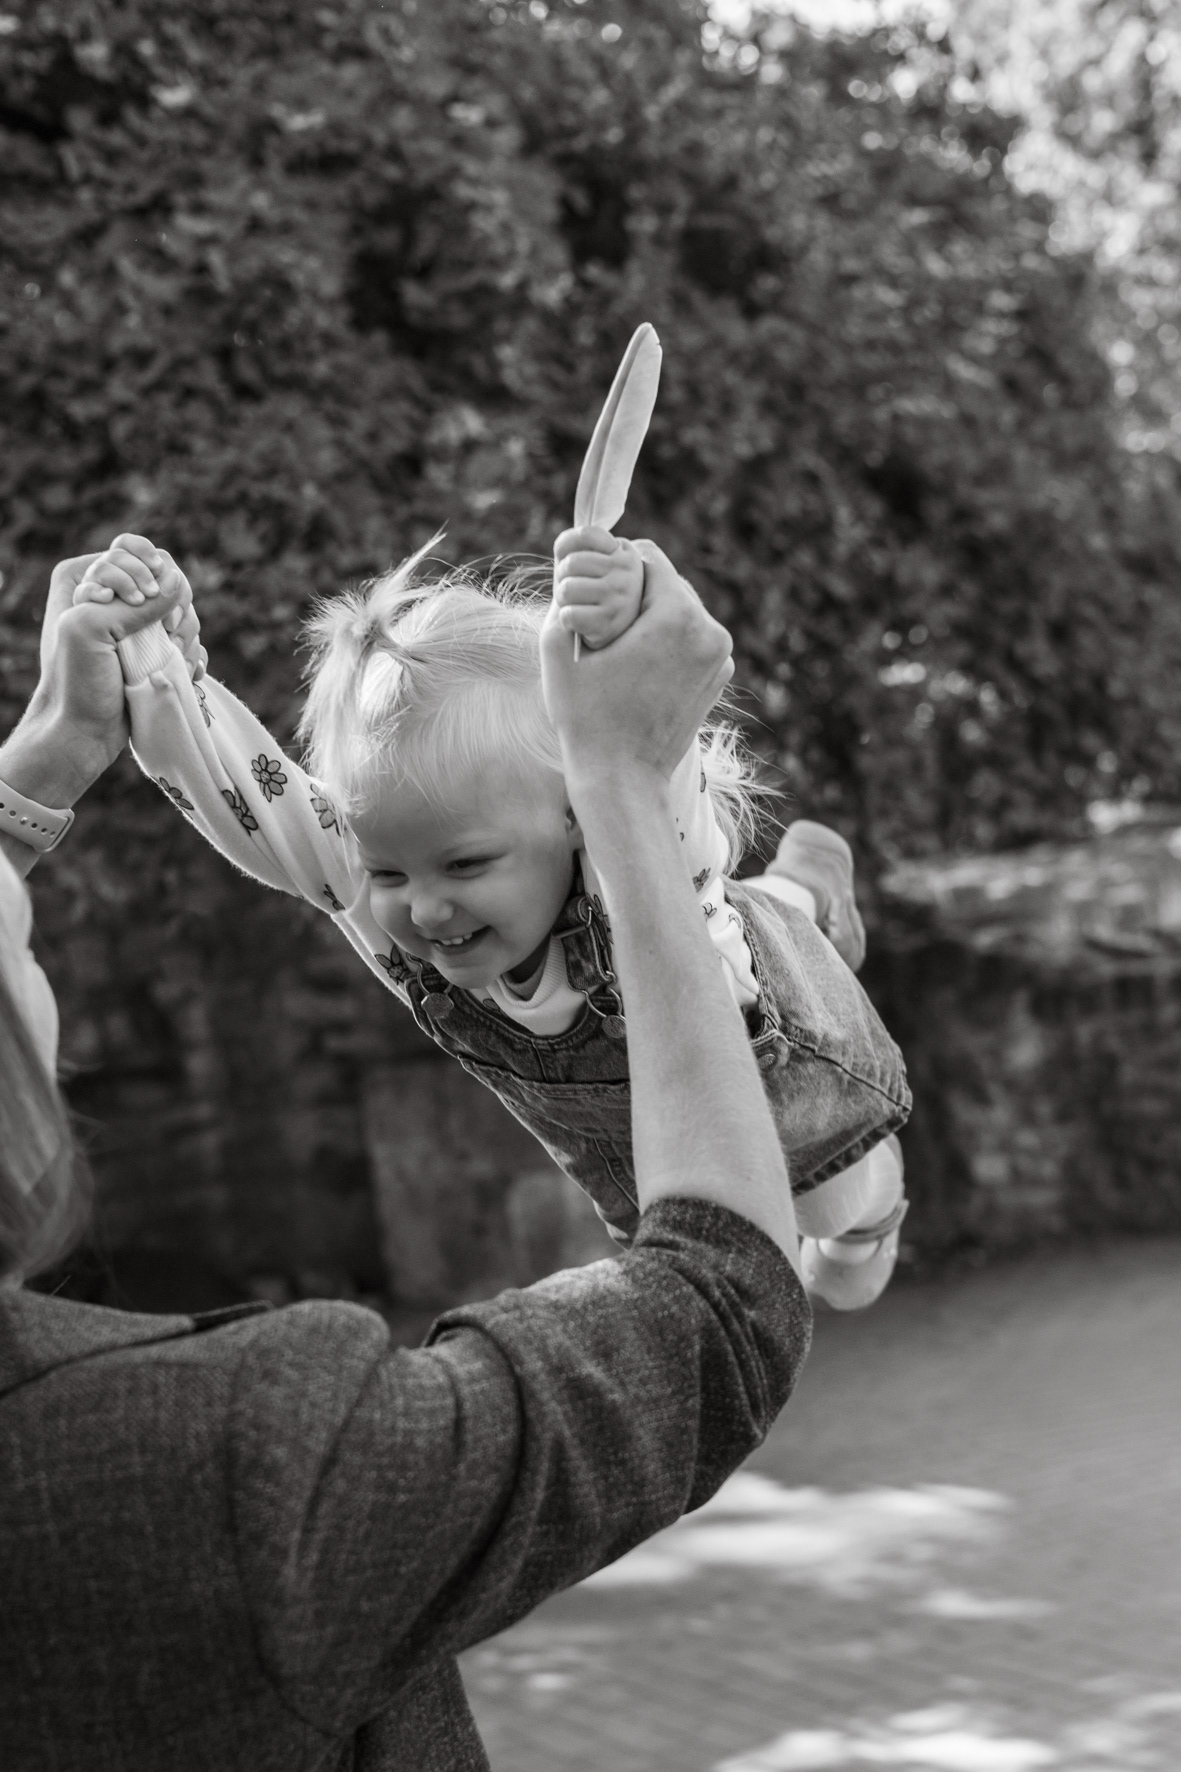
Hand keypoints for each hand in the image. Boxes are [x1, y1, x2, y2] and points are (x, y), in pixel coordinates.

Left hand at [6, 546, 200, 810]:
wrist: (82, 732)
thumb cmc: (75, 681)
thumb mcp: (92, 630)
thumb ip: (134, 604)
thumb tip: (177, 583)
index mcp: (85, 578)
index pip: (132, 550)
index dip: (147, 571)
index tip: (143, 599)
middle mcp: (113, 597)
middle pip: (167, 578)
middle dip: (174, 608)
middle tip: (167, 635)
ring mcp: (137, 626)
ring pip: (184, 611)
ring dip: (186, 636)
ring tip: (172, 660)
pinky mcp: (154, 652)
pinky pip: (189, 640)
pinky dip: (193, 656)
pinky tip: (186, 672)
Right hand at [541, 540, 732, 791]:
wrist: (622, 777)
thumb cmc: (585, 715)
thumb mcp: (559, 644)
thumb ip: (566, 592)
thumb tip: (572, 562)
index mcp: (677, 614)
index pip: (647, 556)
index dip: (614, 567)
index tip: (595, 595)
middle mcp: (711, 630)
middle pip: (667, 583)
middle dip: (635, 593)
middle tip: (604, 625)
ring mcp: (721, 656)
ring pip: (681, 610)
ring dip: (652, 617)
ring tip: (621, 649)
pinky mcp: (720, 676)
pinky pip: (692, 639)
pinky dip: (669, 643)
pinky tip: (642, 669)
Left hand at [552, 526, 644, 650]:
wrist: (610, 639)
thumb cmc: (593, 596)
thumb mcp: (591, 566)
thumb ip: (578, 549)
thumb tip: (566, 544)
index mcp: (625, 553)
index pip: (584, 534)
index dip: (567, 549)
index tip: (576, 564)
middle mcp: (629, 572)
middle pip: (571, 563)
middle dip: (564, 578)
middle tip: (576, 591)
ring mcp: (622, 598)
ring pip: (567, 589)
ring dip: (564, 601)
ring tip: (578, 606)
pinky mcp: (610, 624)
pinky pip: (569, 615)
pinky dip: (566, 620)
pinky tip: (580, 624)